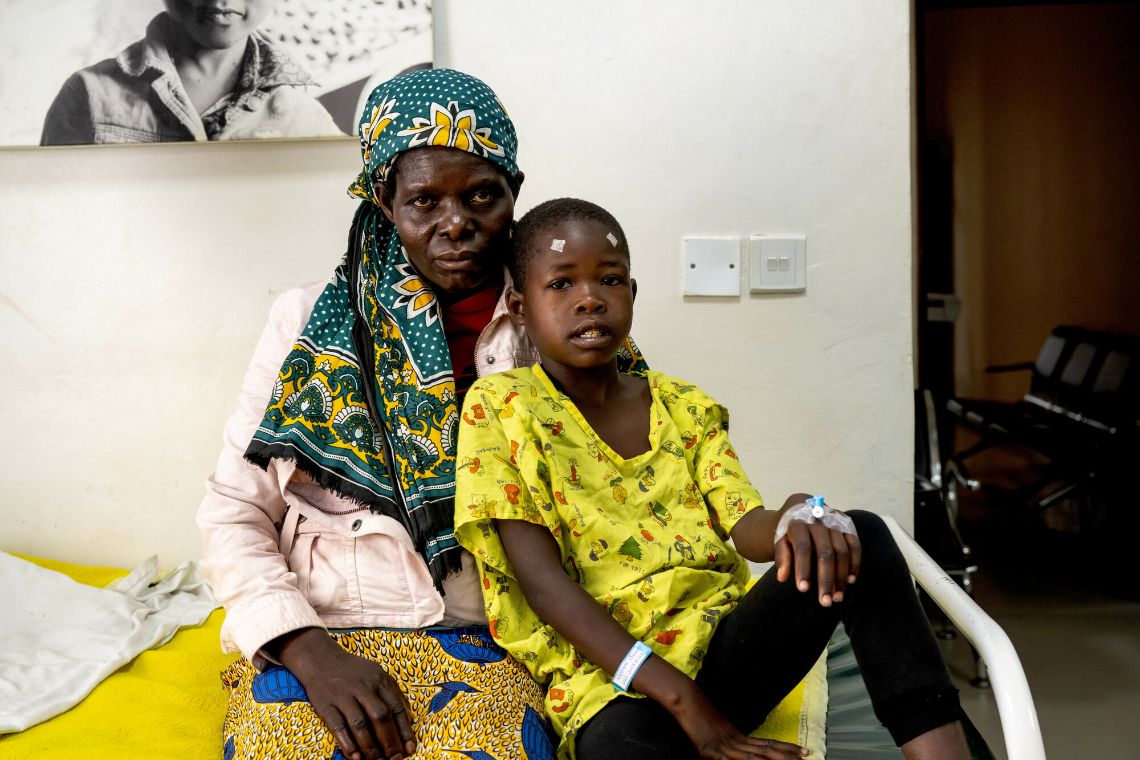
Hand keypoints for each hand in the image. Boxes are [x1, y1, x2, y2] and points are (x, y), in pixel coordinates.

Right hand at [268, 628, 415, 759]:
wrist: (321, 660)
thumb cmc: (354, 671)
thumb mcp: (377, 673)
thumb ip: (393, 693)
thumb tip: (409, 719)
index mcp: (379, 680)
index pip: (396, 708)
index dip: (404, 731)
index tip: (410, 749)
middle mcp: (363, 687)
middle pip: (380, 717)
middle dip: (389, 741)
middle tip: (395, 759)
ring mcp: (343, 695)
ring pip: (359, 724)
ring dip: (369, 746)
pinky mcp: (326, 704)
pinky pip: (338, 726)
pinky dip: (347, 743)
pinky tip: (355, 756)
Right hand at [670, 680, 806, 759]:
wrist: (686, 699)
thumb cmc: (700, 713)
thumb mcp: (719, 730)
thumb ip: (732, 741)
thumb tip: (747, 748)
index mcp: (739, 736)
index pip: (767, 744)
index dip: (786, 748)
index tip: (803, 751)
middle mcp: (735, 741)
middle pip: (764, 750)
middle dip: (786, 755)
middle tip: (805, 756)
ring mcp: (723, 746)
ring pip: (752, 756)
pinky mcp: (708, 751)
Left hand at [774, 504, 861, 606]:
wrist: (800, 507)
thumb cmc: (788, 529)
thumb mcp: (779, 539)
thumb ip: (782, 556)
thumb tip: (782, 578)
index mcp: (798, 523)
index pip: (802, 548)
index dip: (803, 569)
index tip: (803, 590)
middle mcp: (819, 521)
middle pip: (825, 553)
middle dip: (826, 579)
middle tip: (825, 602)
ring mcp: (835, 522)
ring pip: (842, 551)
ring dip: (842, 576)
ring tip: (837, 597)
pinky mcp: (847, 524)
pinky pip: (855, 544)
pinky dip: (855, 563)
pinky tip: (850, 581)